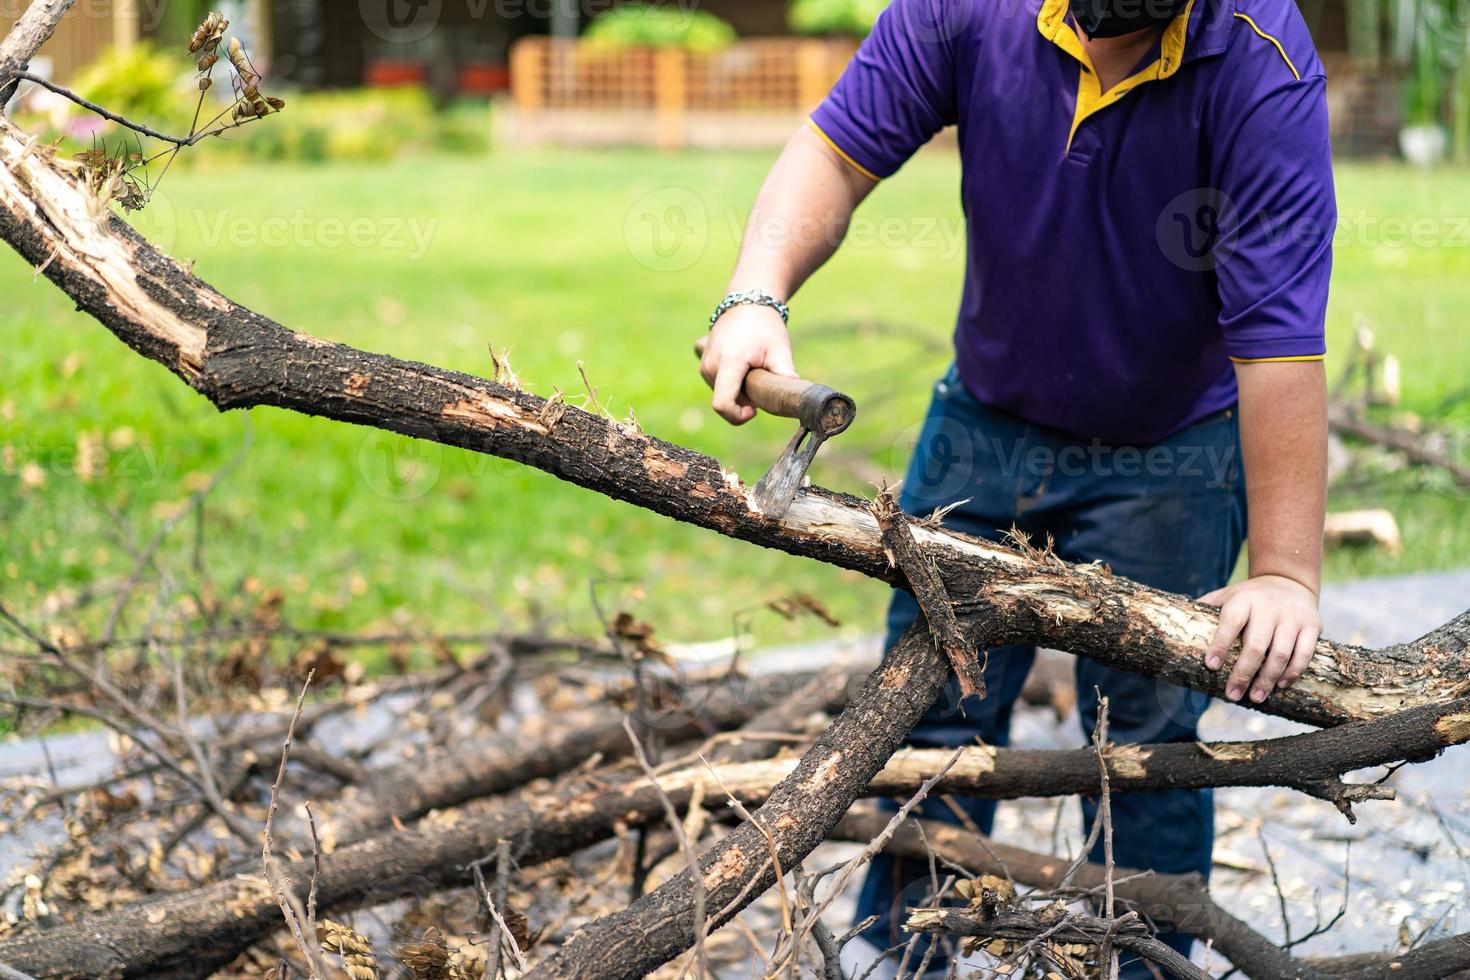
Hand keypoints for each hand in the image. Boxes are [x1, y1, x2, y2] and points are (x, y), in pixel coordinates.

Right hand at [699, 304, 796, 424]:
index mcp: (728, 362)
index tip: (754, 411)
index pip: (722, 404)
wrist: (746, 303)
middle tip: (762, 376)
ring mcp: (705, 366)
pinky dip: (734, 385)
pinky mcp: (704, 366)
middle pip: (727, 401)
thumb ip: (785, 374)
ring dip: (741, 391)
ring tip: (753, 367)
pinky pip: (720, 387)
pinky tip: (744, 367)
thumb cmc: (765, 326)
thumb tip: (795, 396)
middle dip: (746, 400)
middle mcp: (710, 366)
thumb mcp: (779, 349)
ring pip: (723, 395)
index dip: (737, 416)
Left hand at [1201, 575, 1321, 702]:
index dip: (1220, 645)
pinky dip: (1292, 672)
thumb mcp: (1227, 595)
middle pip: (1256, 645)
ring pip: (1281, 653)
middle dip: (1243, 673)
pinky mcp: (1313, 625)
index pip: (1230, 623)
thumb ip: (1206, 607)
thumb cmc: (1249, 597)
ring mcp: (1293, 617)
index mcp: (1244, 600)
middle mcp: (1269, 608)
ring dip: (1267, 679)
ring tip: (1255, 697)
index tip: (1210, 666)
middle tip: (1232, 695)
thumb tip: (1173, 622)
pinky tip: (1280, 685)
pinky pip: (1304, 654)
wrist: (1290, 581)